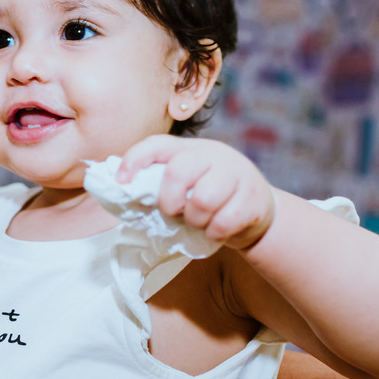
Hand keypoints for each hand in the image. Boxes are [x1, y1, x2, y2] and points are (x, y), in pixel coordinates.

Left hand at [117, 134, 274, 249]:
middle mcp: (214, 154)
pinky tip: (217, 230)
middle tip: (174, 213)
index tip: (121, 181)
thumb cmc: (211, 199)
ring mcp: (237, 173)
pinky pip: (223, 222)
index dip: (135, 159)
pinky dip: (214, 233)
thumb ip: (162, 185)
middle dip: (169, 201)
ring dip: (194, 220)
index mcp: (191, 149)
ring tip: (199, 222)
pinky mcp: (254, 197)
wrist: (257, 211)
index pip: (158, 144)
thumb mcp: (188, 185)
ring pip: (202, 199)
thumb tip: (125, 196)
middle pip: (178, 171)